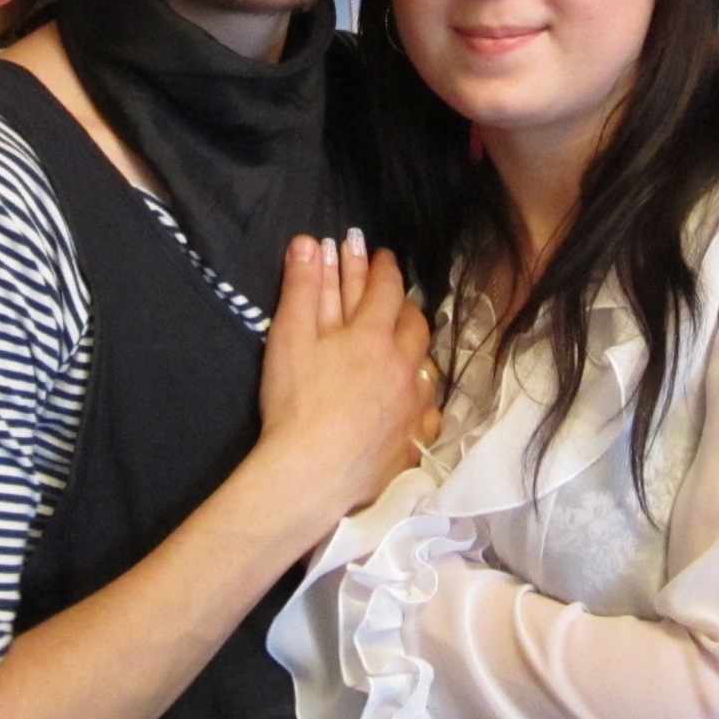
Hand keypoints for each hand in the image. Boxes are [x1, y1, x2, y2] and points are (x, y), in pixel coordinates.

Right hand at [256, 230, 442, 528]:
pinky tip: (412, 400)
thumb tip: (309, 242)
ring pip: (426, 365)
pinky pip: (429, 411)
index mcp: (373, 335)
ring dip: (416, 349)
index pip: (386, 287)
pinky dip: (421, 397)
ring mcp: (414, 405)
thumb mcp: (289, 337)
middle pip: (415, 322)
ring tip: (403, 345)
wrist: (312, 476)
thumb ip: (302, 288)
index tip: (380, 254)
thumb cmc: (296, 403)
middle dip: (404, 303)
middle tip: (391, 297)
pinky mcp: (414, 442)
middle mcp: (404, 365)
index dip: (382, 267)